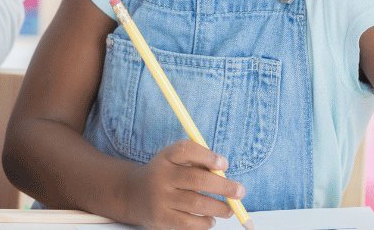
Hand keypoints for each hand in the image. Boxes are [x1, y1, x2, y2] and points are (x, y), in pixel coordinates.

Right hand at [121, 139, 243, 229]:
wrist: (134, 195)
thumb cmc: (166, 175)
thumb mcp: (174, 162)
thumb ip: (197, 163)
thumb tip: (225, 173)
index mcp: (166, 157)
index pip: (186, 150)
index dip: (207, 156)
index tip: (224, 164)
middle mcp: (161, 176)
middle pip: (197, 179)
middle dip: (223, 186)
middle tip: (240, 191)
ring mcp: (160, 199)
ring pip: (197, 204)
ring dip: (219, 208)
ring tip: (228, 210)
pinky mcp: (161, 219)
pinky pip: (189, 223)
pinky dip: (205, 222)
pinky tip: (210, 219)